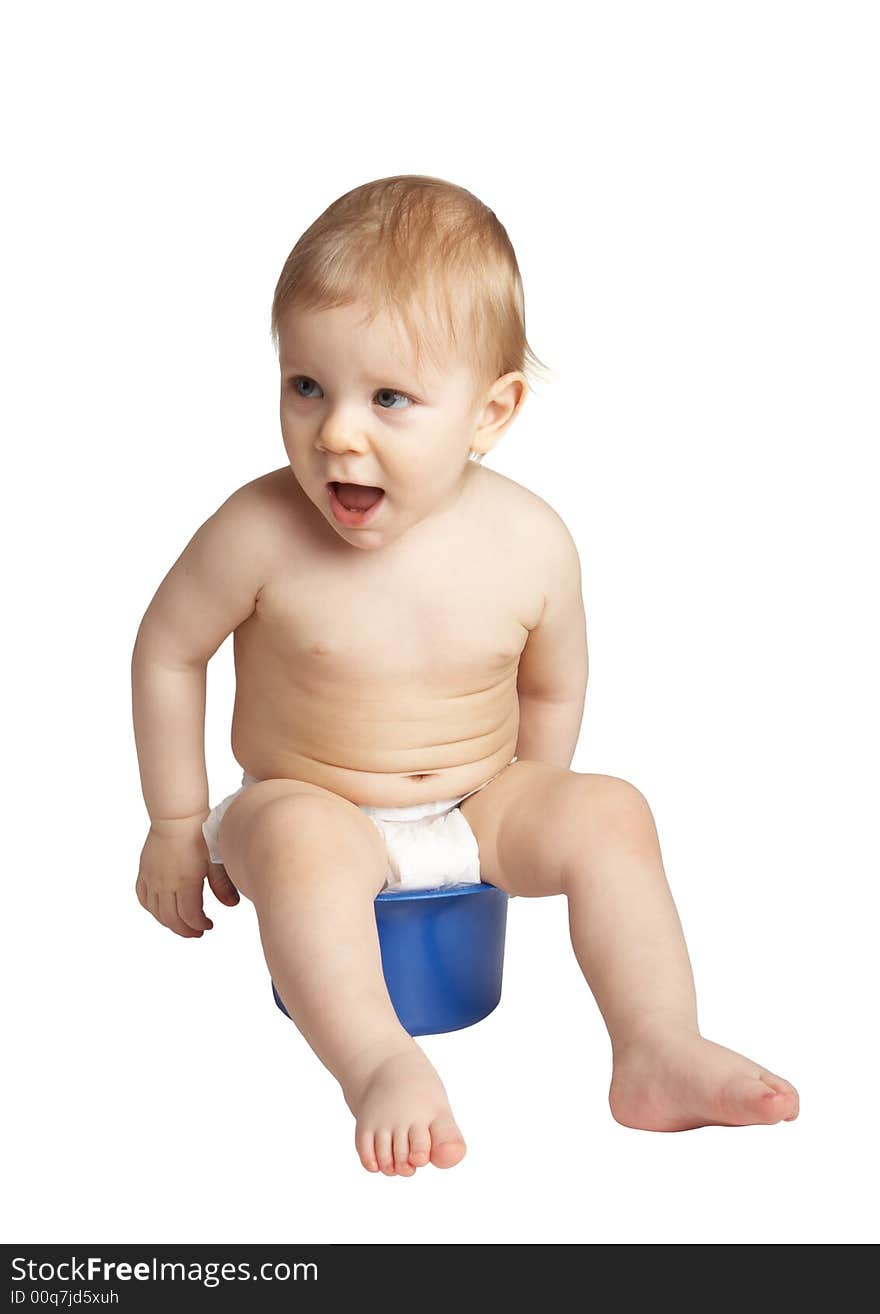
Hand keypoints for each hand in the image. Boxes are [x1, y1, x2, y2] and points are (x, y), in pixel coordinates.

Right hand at [135, 817, 239, 937]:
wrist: (177, 815)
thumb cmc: (199, 833)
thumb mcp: (215, 858)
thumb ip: (222, 884)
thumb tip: (231, 905)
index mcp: (184, 881)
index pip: (189, 915)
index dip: (199, 925)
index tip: (208, 925)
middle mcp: (165, 883)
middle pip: (171, 918)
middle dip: (184, 929)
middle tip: (196, 932)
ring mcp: (152, 877)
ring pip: (155, 911)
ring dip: (168, 922)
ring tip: (181, 924)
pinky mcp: (144, 870)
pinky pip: (142, 897)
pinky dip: (151, 908)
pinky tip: (160, 910)